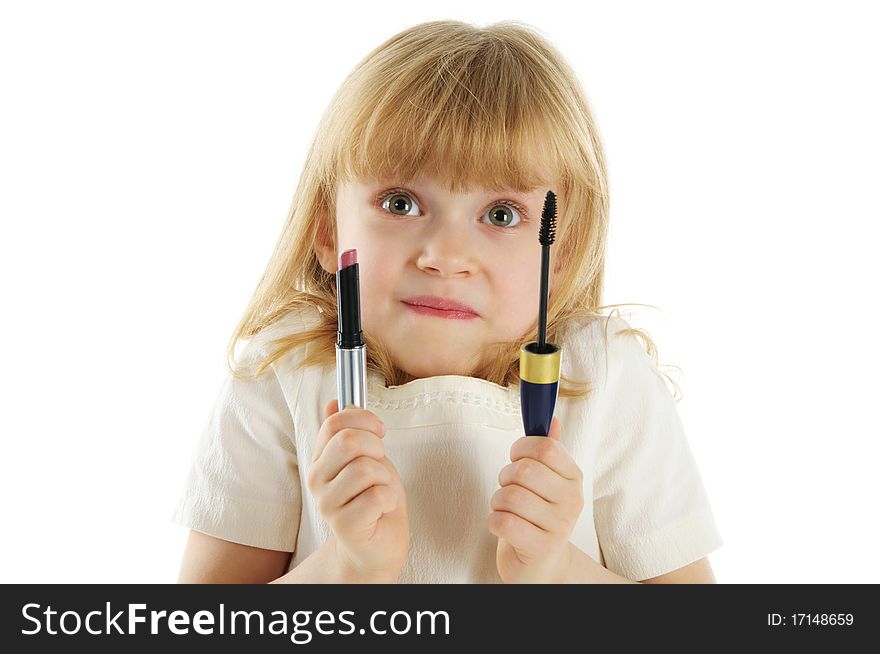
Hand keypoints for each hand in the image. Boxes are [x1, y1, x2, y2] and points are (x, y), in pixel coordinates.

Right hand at [307, 399, 409, 582]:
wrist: (377, 545)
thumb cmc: (372, 499)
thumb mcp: (363, 457)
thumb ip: (347, 432)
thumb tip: (335, 402)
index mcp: (320, 459)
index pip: (335, 423)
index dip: (364, 420)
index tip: (379, 432)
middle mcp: (317, 480)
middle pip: (348, 442)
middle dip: (376, 448)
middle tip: (380, 465)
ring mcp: (328, 504)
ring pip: (366, 469)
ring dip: (385, 478)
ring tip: (380, 490)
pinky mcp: (345, 525)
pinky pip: (377, 495)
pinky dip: (389, 499)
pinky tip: (382, 508)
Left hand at [487, 416, 584, 582]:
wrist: (542, 564)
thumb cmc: (538, 516)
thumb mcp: (548, 481)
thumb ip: (550, 450)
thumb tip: (550, 418)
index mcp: (573, 478)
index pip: (546, 447)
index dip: (521, 448)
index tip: (516, 459)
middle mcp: (572, 501)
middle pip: (525, 470)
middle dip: (505, 476)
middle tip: (508, 488)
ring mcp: (559, 526)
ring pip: (510, 496)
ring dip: (497, 501)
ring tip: (505, 509)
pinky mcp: (540, 548)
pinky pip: (503, 522)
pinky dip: (493, 521)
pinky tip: (503, 526)